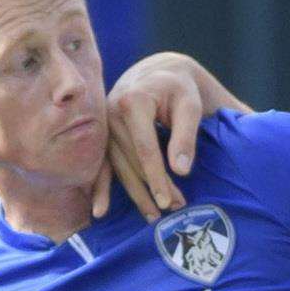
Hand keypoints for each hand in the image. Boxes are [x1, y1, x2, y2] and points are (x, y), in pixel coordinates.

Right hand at [98, 54, 207, 219]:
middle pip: (132, 161)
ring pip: (119, 167)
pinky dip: (101, 188)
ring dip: (136, 194)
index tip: (169, 202)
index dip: (156, 177)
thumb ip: (186, 136)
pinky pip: (101, 165)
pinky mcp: (103, 136)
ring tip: (152, 216)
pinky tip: (99, 210)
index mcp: (133, 101)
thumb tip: (181, 170)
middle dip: (152, 189)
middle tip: (172, 211)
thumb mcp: (190, 106)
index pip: (145, 148)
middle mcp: (111, 113)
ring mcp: (104, 126)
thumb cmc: (179, 90)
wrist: (158, 74)